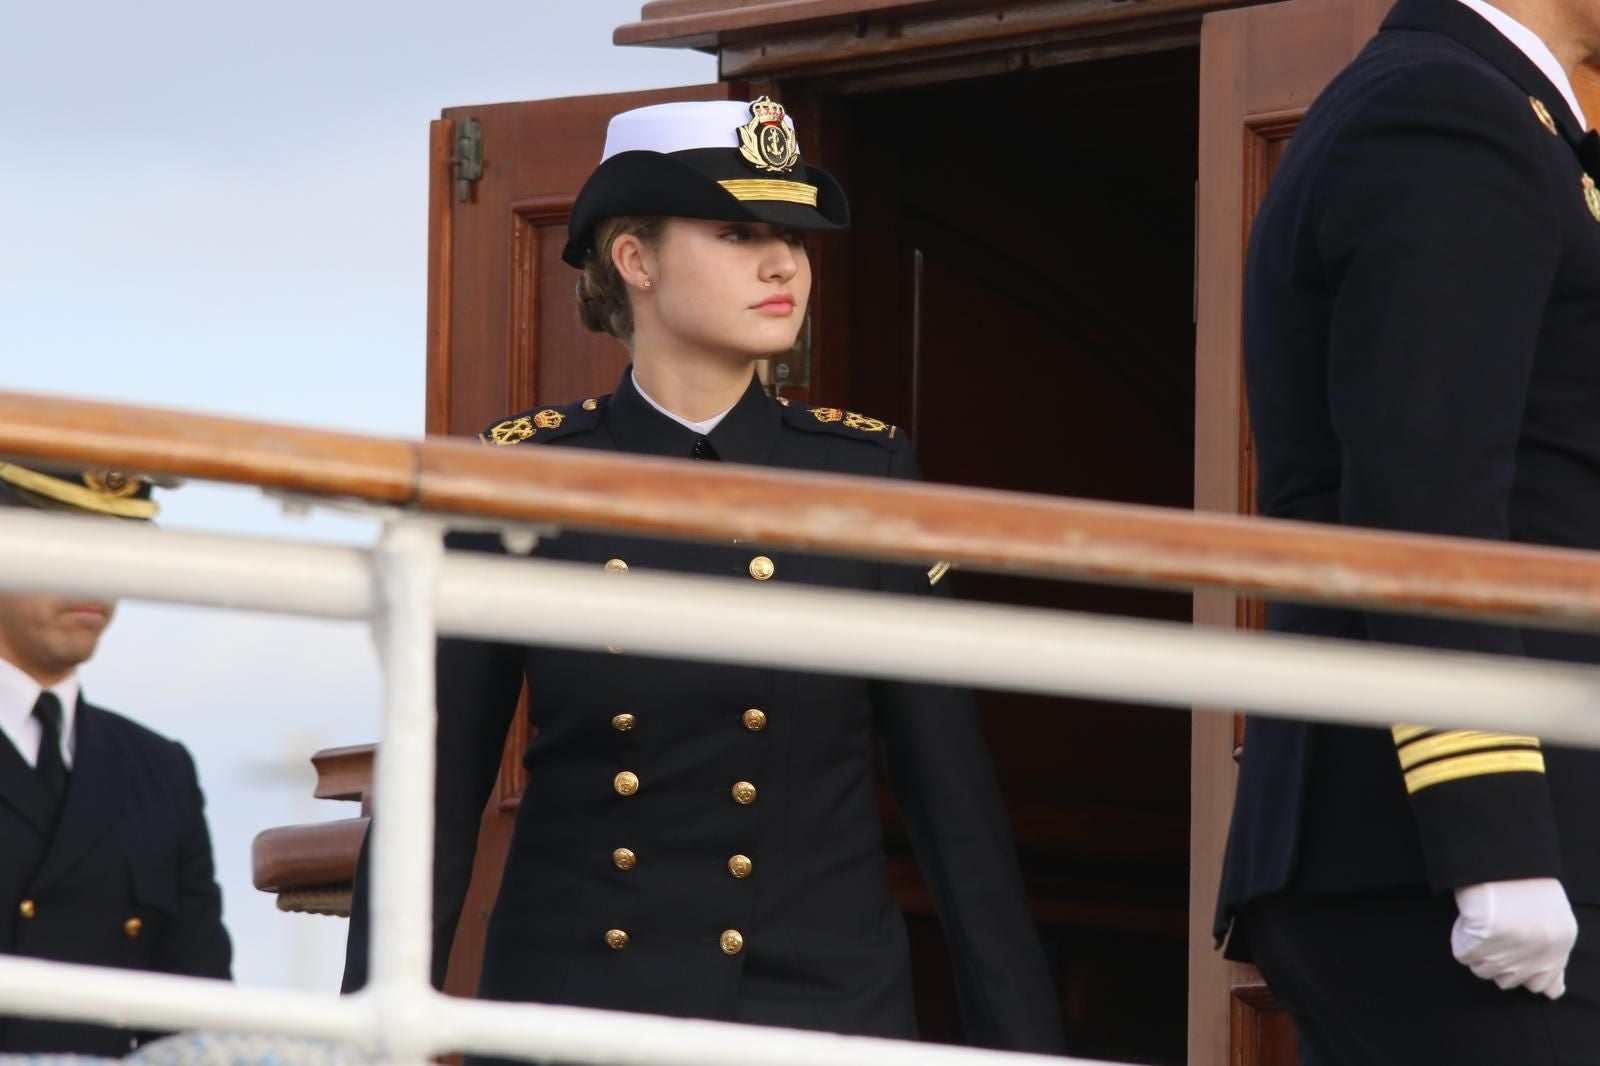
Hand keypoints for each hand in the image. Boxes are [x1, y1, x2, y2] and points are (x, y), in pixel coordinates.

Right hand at [1451, 878, 1577, 998]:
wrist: (1499, 857)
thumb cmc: (1522, 880)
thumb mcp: (1552, 918)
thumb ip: (1551, 955)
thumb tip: (1551, 993)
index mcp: (1559, 945)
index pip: (1541, 985)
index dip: (1522, 969)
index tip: (1511, 949)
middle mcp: (1538, 954)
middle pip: (1507, 980)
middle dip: (1497, 959)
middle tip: (1495, 929)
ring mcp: (1510, 950)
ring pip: (1483, 970)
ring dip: (1477, 949)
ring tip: (1482, 921)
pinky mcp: (1482, 942)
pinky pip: (1463, 955)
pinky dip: (1461, 938)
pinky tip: (1469, 918)